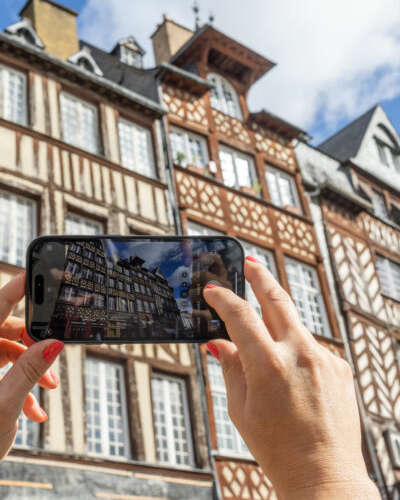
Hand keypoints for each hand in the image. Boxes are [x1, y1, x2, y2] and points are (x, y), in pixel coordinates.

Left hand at [0, 272, 63, 459]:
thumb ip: (28, 371)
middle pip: (6, 329)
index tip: (38, 272)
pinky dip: (21, 384)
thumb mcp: (4, 405)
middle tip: (53, 353)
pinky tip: (35, 408)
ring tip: (49, 388)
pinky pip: (1, 371)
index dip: (19, 287)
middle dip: (34, 341)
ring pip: (6, 351)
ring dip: (31, 367)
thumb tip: (52, 344)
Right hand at [204, 257, 378, 498]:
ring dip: (277, 322)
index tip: (213, 291)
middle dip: (261, 276)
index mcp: (269, 366)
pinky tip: (291, 376)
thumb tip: (218, 343)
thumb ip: (231, 367)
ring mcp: (324, 358)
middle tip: (250, 262)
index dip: (223, 299)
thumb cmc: (277, 447)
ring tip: (264, 337)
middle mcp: (300, 354)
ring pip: (294, 325)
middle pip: (278, 299)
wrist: (324, 475)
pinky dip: (295, 350)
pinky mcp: (339, 366)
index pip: (241, 316)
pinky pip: (310, 347)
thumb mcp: (241, 408)